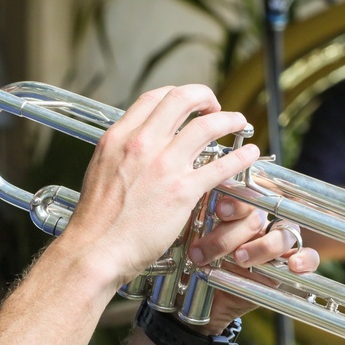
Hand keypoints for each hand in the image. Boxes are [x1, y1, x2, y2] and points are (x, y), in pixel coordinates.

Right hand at [63, 84, 259, 287]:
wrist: (95, 249)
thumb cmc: (96, 219)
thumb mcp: (100, 169)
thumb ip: (121, 153)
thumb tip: (135, 148)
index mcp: (119, 137)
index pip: (154, 97)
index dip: (177, 95)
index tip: (188, 104)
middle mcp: (141, 143)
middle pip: (181, 98)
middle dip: (204, 96)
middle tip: (214, 106)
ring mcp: (164, 165)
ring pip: (207, 126)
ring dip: (229, 119)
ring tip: (238, 122)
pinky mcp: (182, 190)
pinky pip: (222, 165)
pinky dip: (240, 156)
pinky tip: (249, 153)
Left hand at [186, 198, 319, 333]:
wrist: (200, 298)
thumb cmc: (194, 261)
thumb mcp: (190, 241)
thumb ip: (194, 222)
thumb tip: (187, 202)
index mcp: (234, 210)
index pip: (243, 195)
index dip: (235, 201)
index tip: (219, 209)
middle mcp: (258, 223)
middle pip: (256, 218)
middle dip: (229, 235)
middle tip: (204, 251)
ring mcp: (276, 243)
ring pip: (281, 234)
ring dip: (261, 247)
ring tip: (239, 260)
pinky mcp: (287, 266)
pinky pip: (308, 257)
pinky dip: (304, 259)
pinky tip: (294, 266)